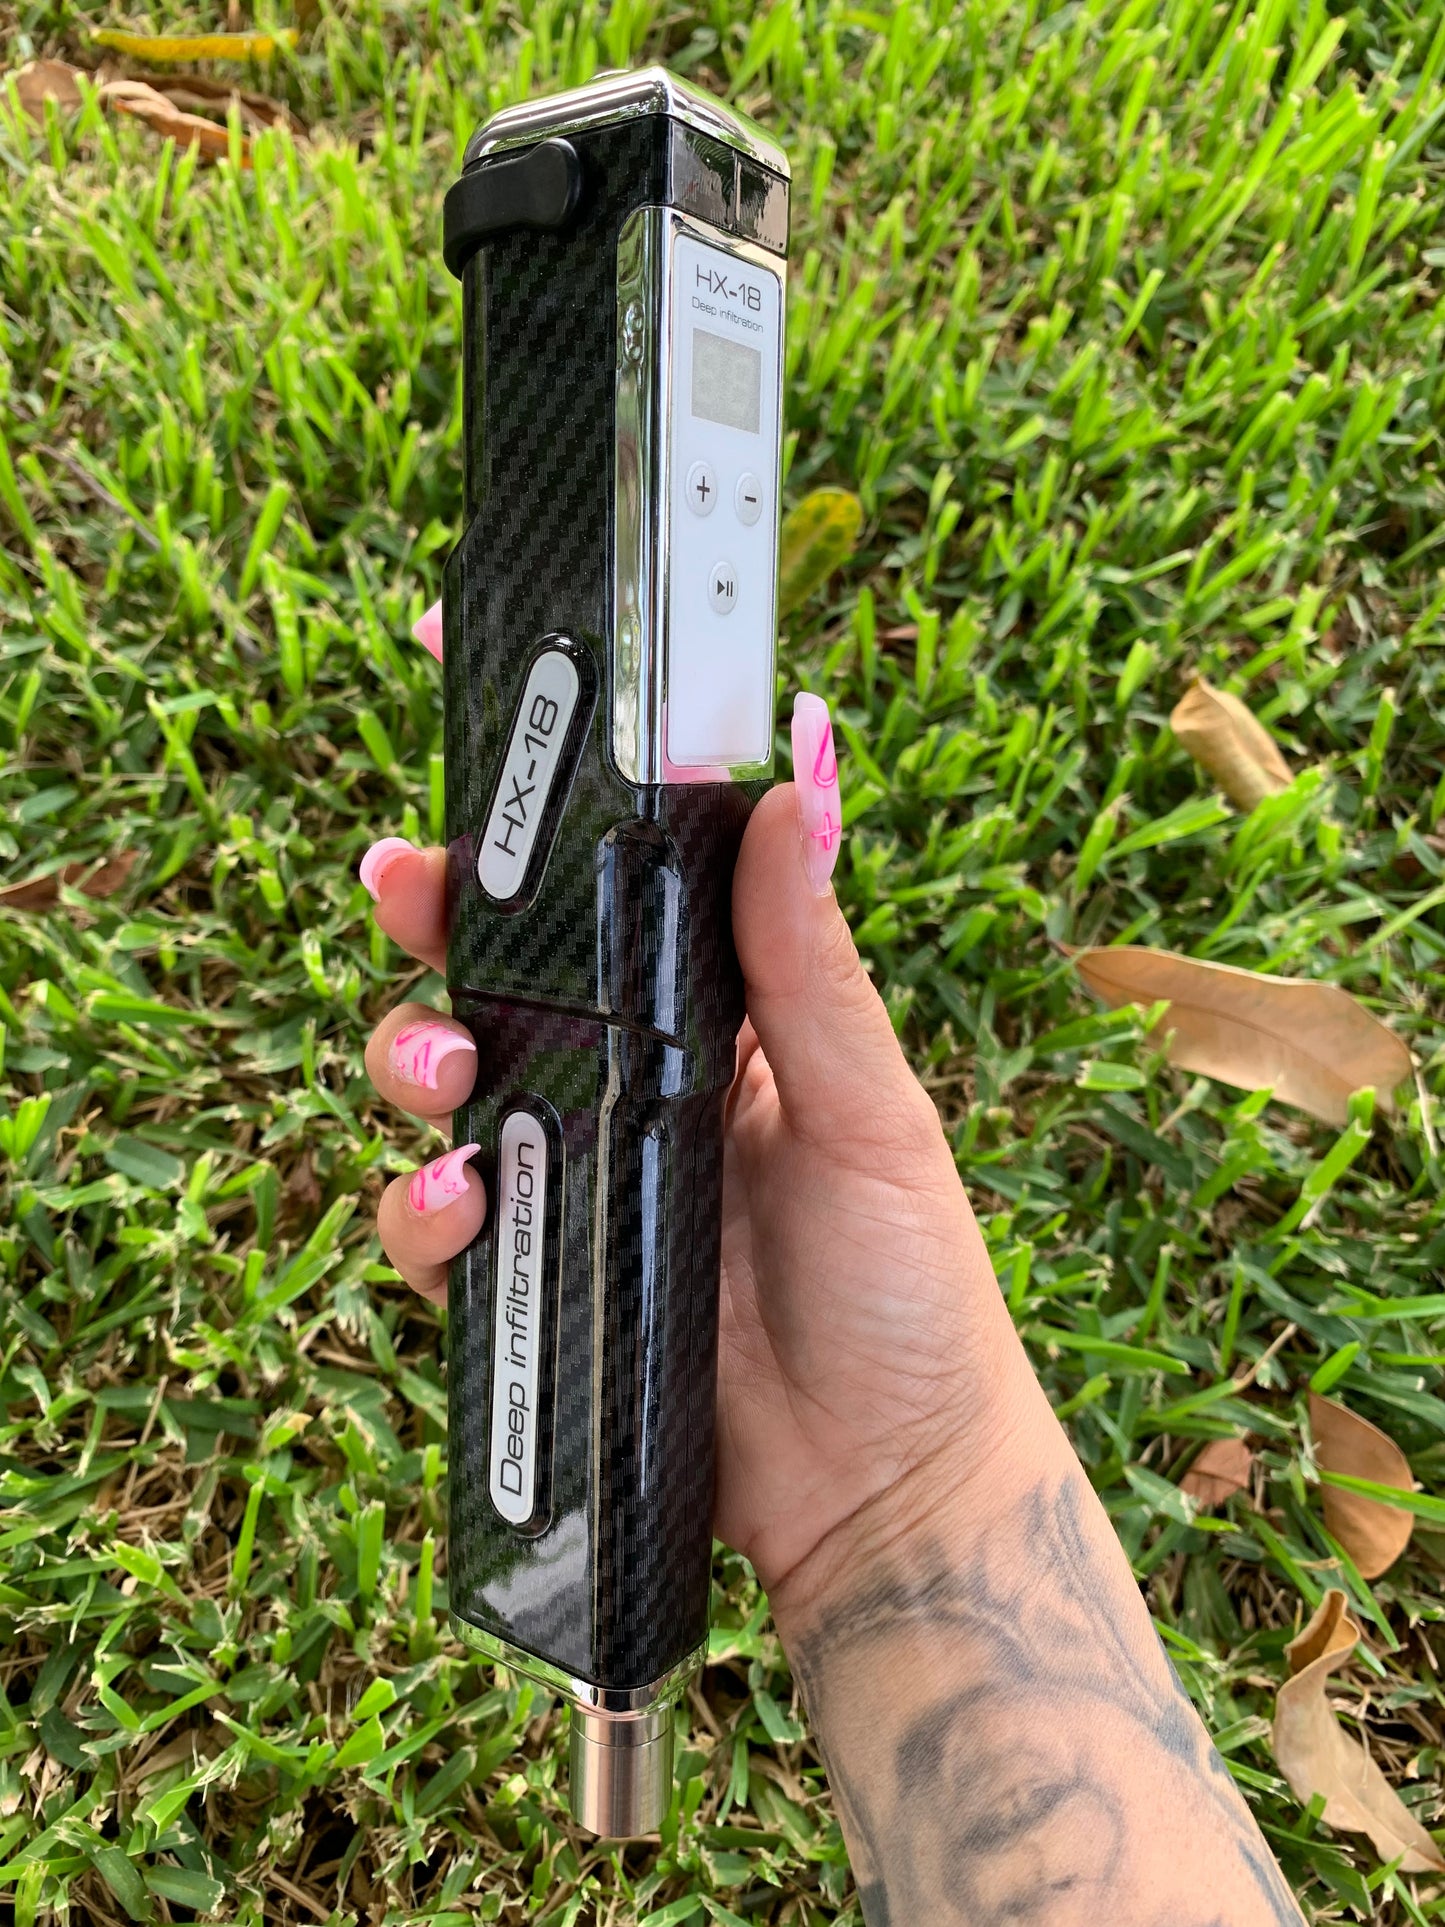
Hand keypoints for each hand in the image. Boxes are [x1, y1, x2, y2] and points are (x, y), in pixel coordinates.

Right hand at [361, 626, 1041, 1597]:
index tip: (469, 664)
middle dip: (435, 906)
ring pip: (444, 1073)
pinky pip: (438, 1218)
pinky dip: (421, 1202)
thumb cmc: (908, 1289)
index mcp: (717, 1011)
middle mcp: (632, 1074)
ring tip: (438, 1059)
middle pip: (499, 960)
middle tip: (404, 882)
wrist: (887, 1479)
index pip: (619, 872)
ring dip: (408, 1045)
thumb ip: (814, 967)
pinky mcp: (534, 1271)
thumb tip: (793, 785)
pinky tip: (457, 1198)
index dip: (544, 780)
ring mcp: (574, 1168)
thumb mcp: (873, 1111)